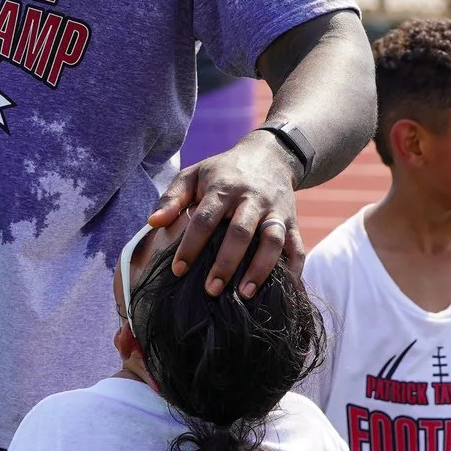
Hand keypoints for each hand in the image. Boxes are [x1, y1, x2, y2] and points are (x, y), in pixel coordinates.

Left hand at [148, 133, 297, 298]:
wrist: (270, 155)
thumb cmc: (223, 171)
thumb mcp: (194, 174)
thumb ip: (172, 198)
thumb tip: (153, 223)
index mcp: (224, 187)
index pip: (205, 218)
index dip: (191, 245)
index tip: (178, 270)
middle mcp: (252, 199)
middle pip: (240, 232)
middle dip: (226, 263)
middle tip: (211, 291)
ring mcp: (276, 210)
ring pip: (272, 241)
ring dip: (260, 269)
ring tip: (244, 295)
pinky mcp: (292, 221)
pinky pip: (297, 246)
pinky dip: (294, 268)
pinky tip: (285, 289)